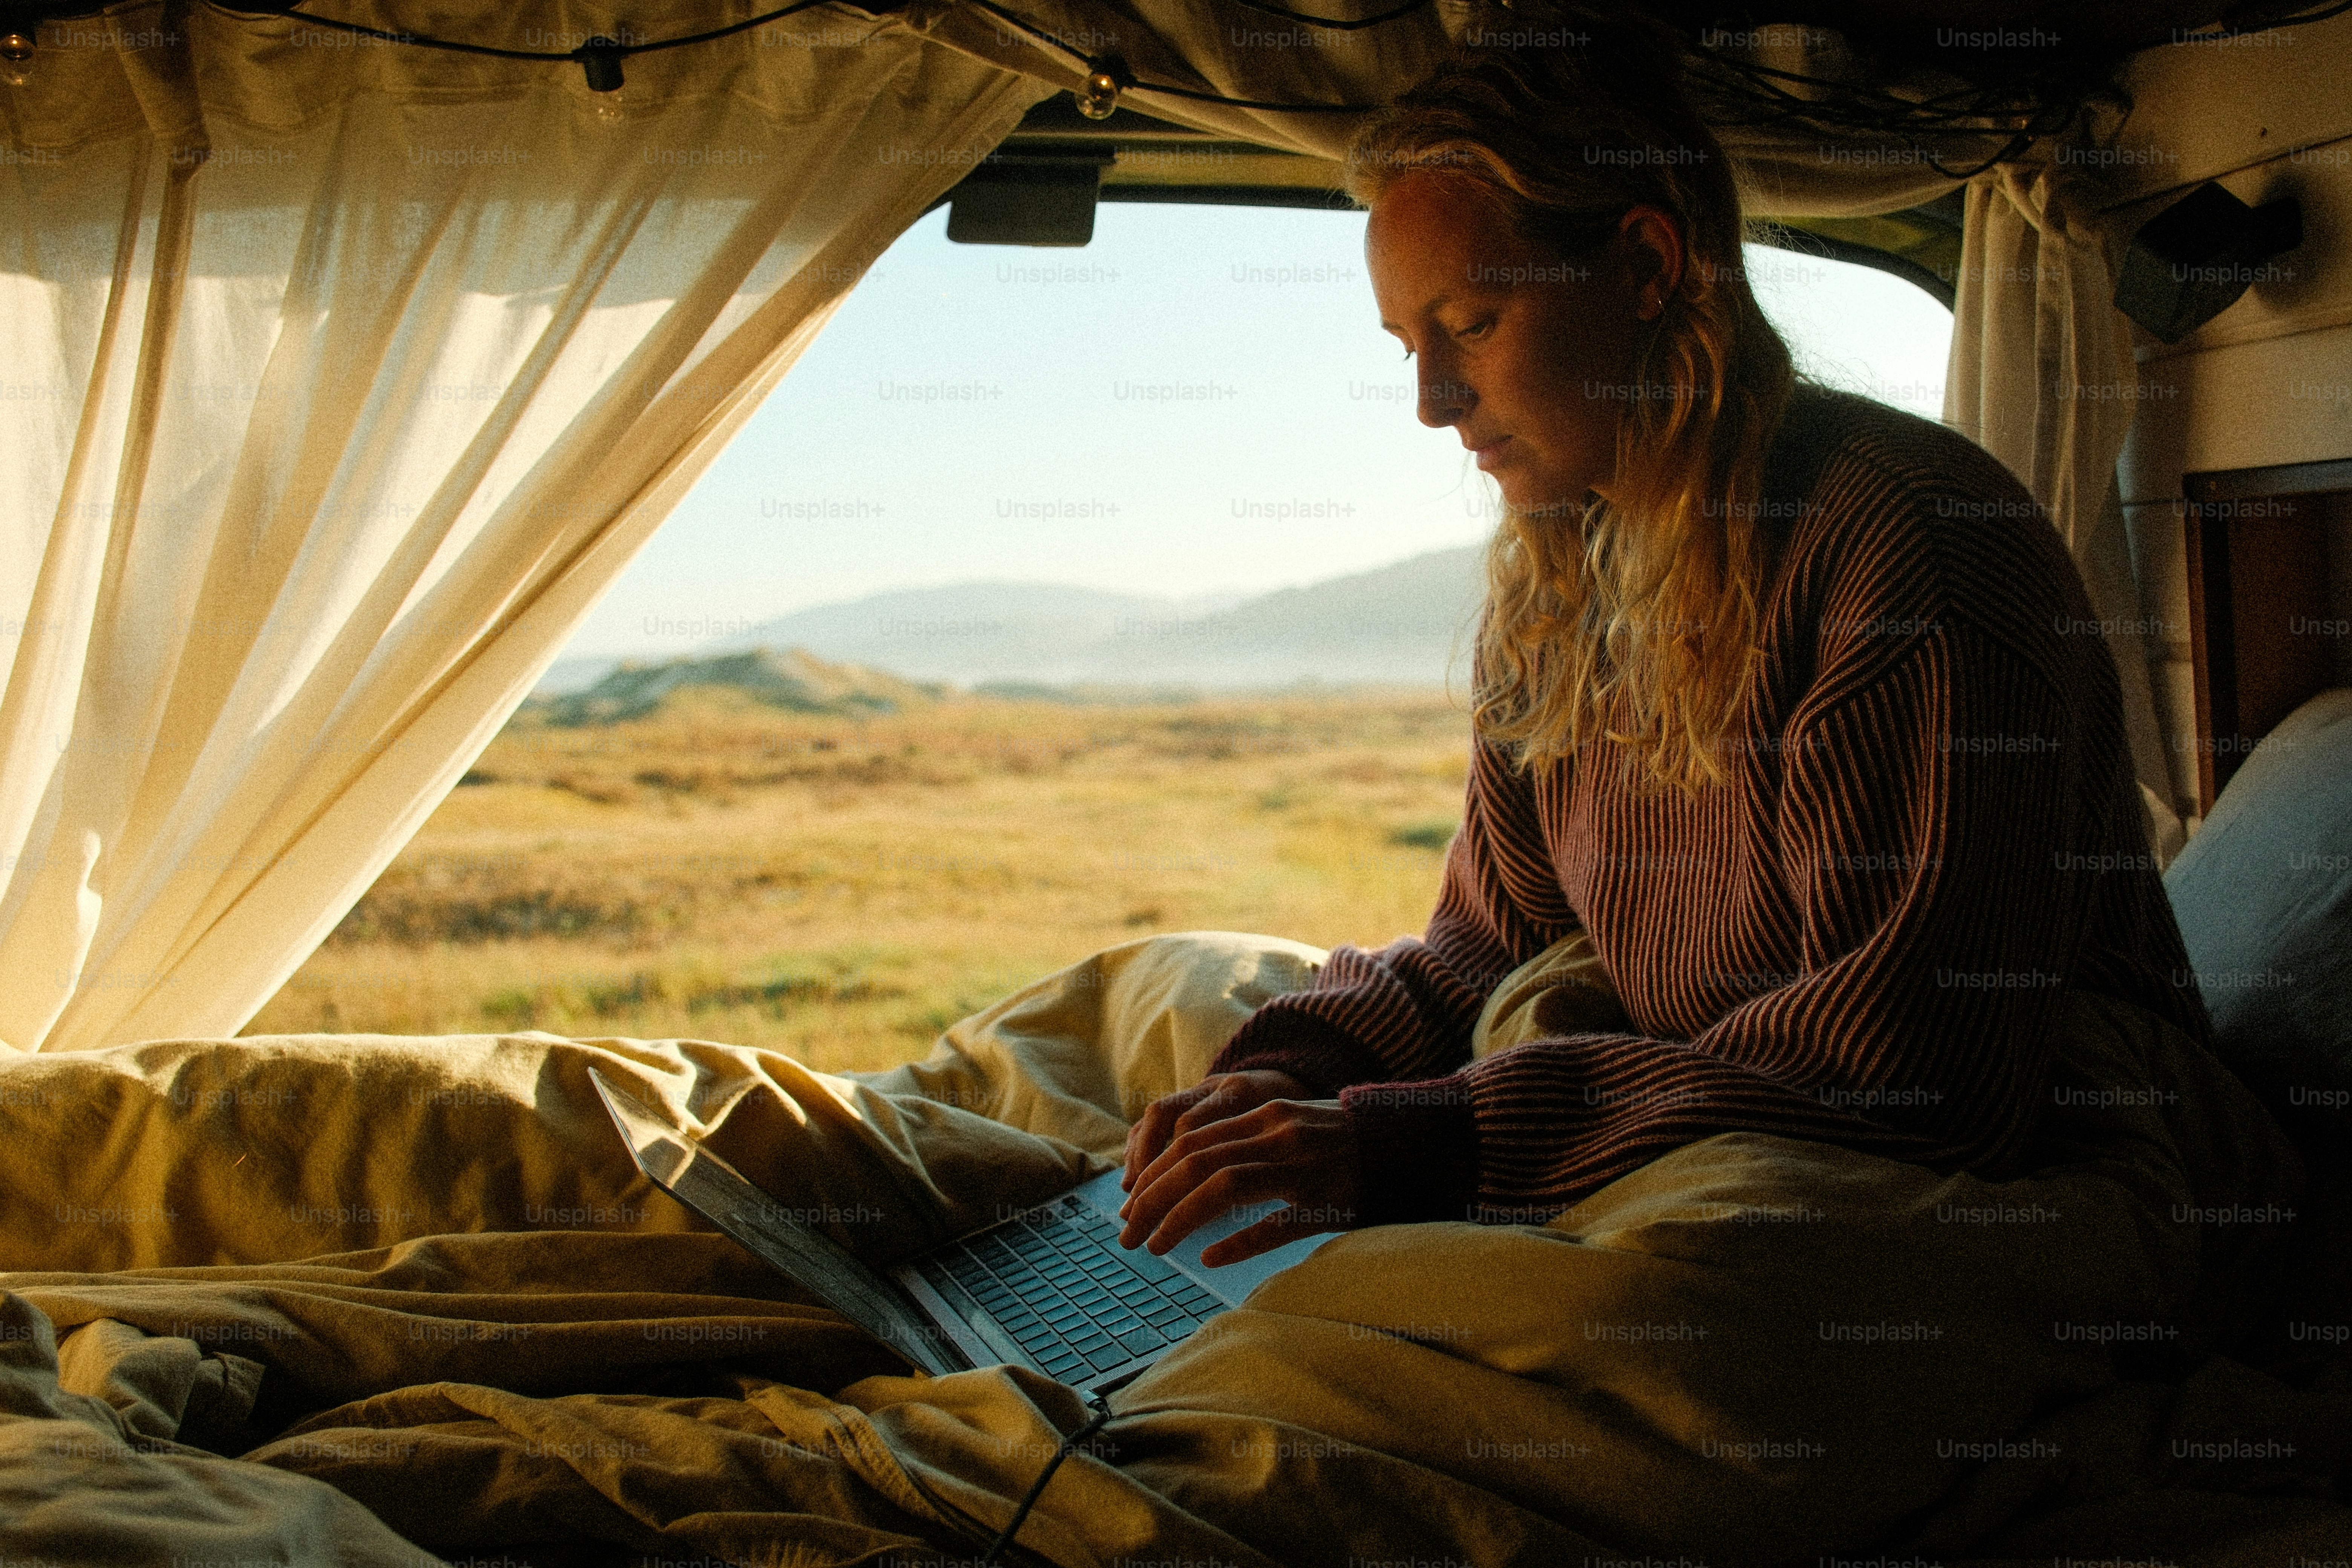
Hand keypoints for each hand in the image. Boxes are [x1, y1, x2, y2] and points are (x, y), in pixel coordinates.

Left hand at [1117, 1092, 1359, 1267]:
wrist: (1406, 1142)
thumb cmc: (1338, 1143)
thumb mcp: (1285, 1129)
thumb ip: (1239, 1145)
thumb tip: (1183, 1178)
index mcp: (1263, 1114)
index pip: (1188, 1140)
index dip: (1150, 1173)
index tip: (1128, 1205)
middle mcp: (1277, 1133)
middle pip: (1194, 1161)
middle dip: (1150, 1199)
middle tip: (1126, 1235)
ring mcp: (1302, 1165)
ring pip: (1223, 1186)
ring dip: (1178, 1218)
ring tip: (1153, 1247)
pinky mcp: (1326, 1199)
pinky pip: (1276, 1222)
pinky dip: (1239, 1240)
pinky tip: (1211, 1257)